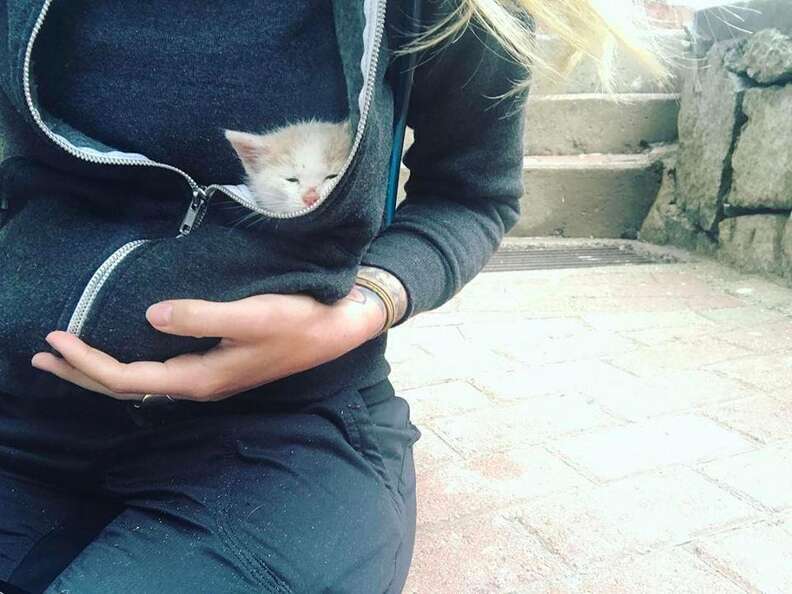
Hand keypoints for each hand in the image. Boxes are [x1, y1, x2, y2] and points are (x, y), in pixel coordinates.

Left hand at [30, 286, 387, 401]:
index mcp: (202, 377)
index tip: (54, 338)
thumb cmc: (299, 320)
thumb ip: (201, 317)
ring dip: (102, 371)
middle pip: (128, 387)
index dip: (87, 363)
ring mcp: (210, 376)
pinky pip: (159, 371)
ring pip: (143, 381)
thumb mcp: (252, 315)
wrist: (337, 329)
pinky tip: (125, 349)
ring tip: (69, 356)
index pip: (129, 379)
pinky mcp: (217, 364)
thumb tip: (150, 316)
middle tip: (42, 353)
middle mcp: (200, 383)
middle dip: (83, 374)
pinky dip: (129, 363)